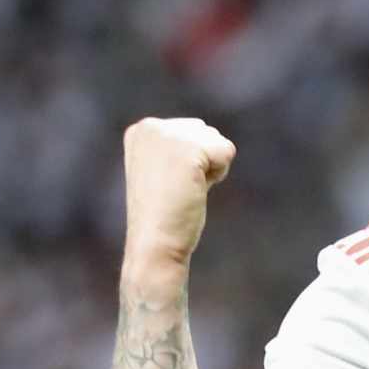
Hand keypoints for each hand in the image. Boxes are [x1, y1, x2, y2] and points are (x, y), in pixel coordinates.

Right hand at [122, 118, 236, 271]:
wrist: (155, 242)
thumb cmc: (163, 212)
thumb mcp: (164, 169)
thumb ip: (180, 147)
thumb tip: (208, 133)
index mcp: (141, 130)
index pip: (192, 131)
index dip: (190, 162)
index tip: (169, 182)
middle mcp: (151, 126)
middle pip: (206, 133)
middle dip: (202, 162)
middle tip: (178, 188)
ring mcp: (168, 135)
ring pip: (218, 141)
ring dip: (210, 168)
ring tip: (185, 189)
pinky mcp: (189, 149)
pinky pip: (227, 152)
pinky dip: (219, 174)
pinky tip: (196, 189)